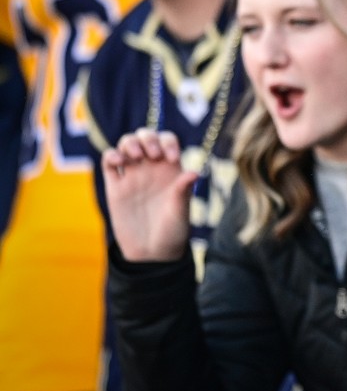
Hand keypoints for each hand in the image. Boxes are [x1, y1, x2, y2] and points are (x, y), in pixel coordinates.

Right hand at [100, 129, 195, 261]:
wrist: (152, 252)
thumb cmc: (173, 231)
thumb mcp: (181, 212)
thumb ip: (183, 191)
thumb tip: (194, 172)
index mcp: (171, 170)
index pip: (168, 141)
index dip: (168, 141)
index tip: (171, 158)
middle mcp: (152, 169)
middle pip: (145, 137)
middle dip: (147, 137)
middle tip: (151, 154)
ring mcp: (133, 176)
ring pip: (126, 145)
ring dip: (129, 143)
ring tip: (134, 157)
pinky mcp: (115, 188)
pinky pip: (109, 163)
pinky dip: (111, 155)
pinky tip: (118, 162)